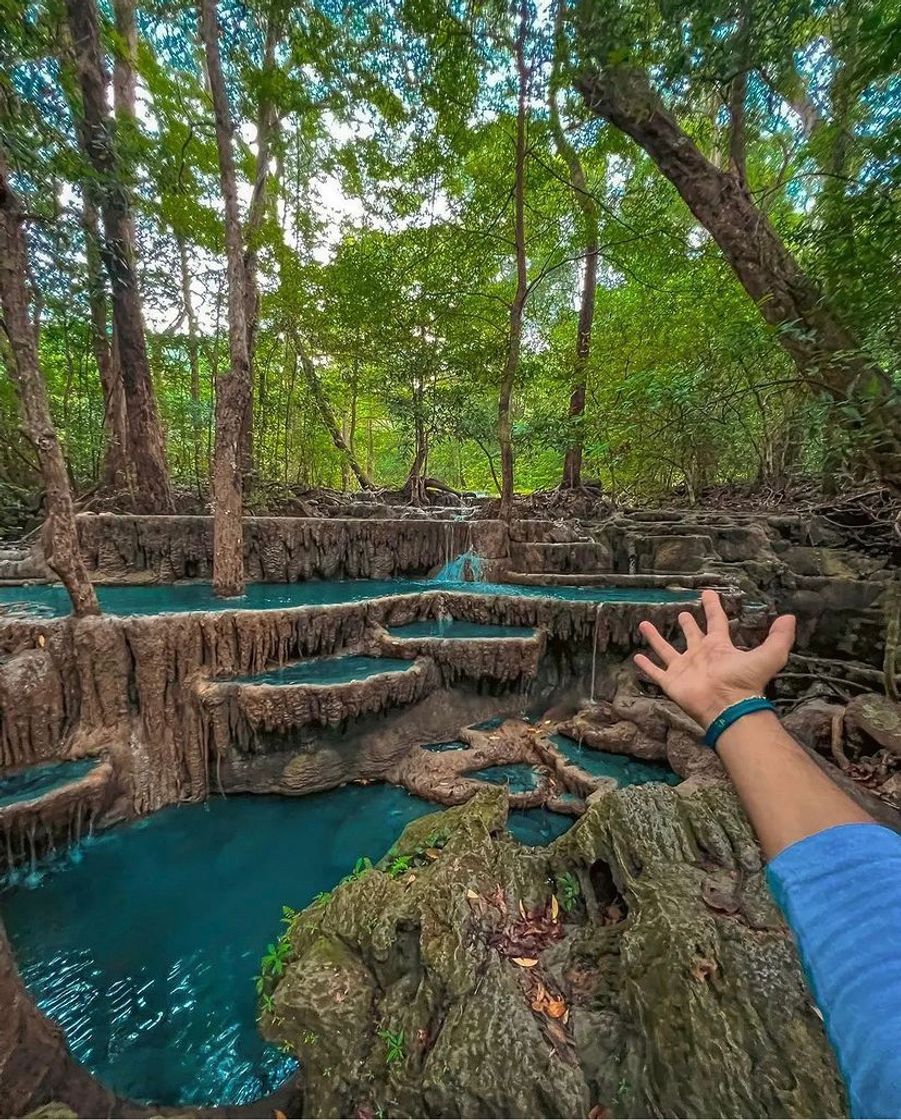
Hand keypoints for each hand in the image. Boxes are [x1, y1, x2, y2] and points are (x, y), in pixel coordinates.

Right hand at [634, 590, 795, 728]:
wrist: (727, 706)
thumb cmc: (746, 681)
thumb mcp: (770, 655)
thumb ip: (780, 636)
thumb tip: (790, 617)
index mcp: (719, 647)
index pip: (716, 621)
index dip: (713, 607)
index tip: (708, 593)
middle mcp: (700, 655)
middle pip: (692, 635)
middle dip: (688, 624)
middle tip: (682, 613)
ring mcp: (684, 668)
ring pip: (666, 649)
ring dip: (656, 638)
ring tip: (645, 625)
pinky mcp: (671, 682)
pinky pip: (656, 672)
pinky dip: (646, 666)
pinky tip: (636, 657)